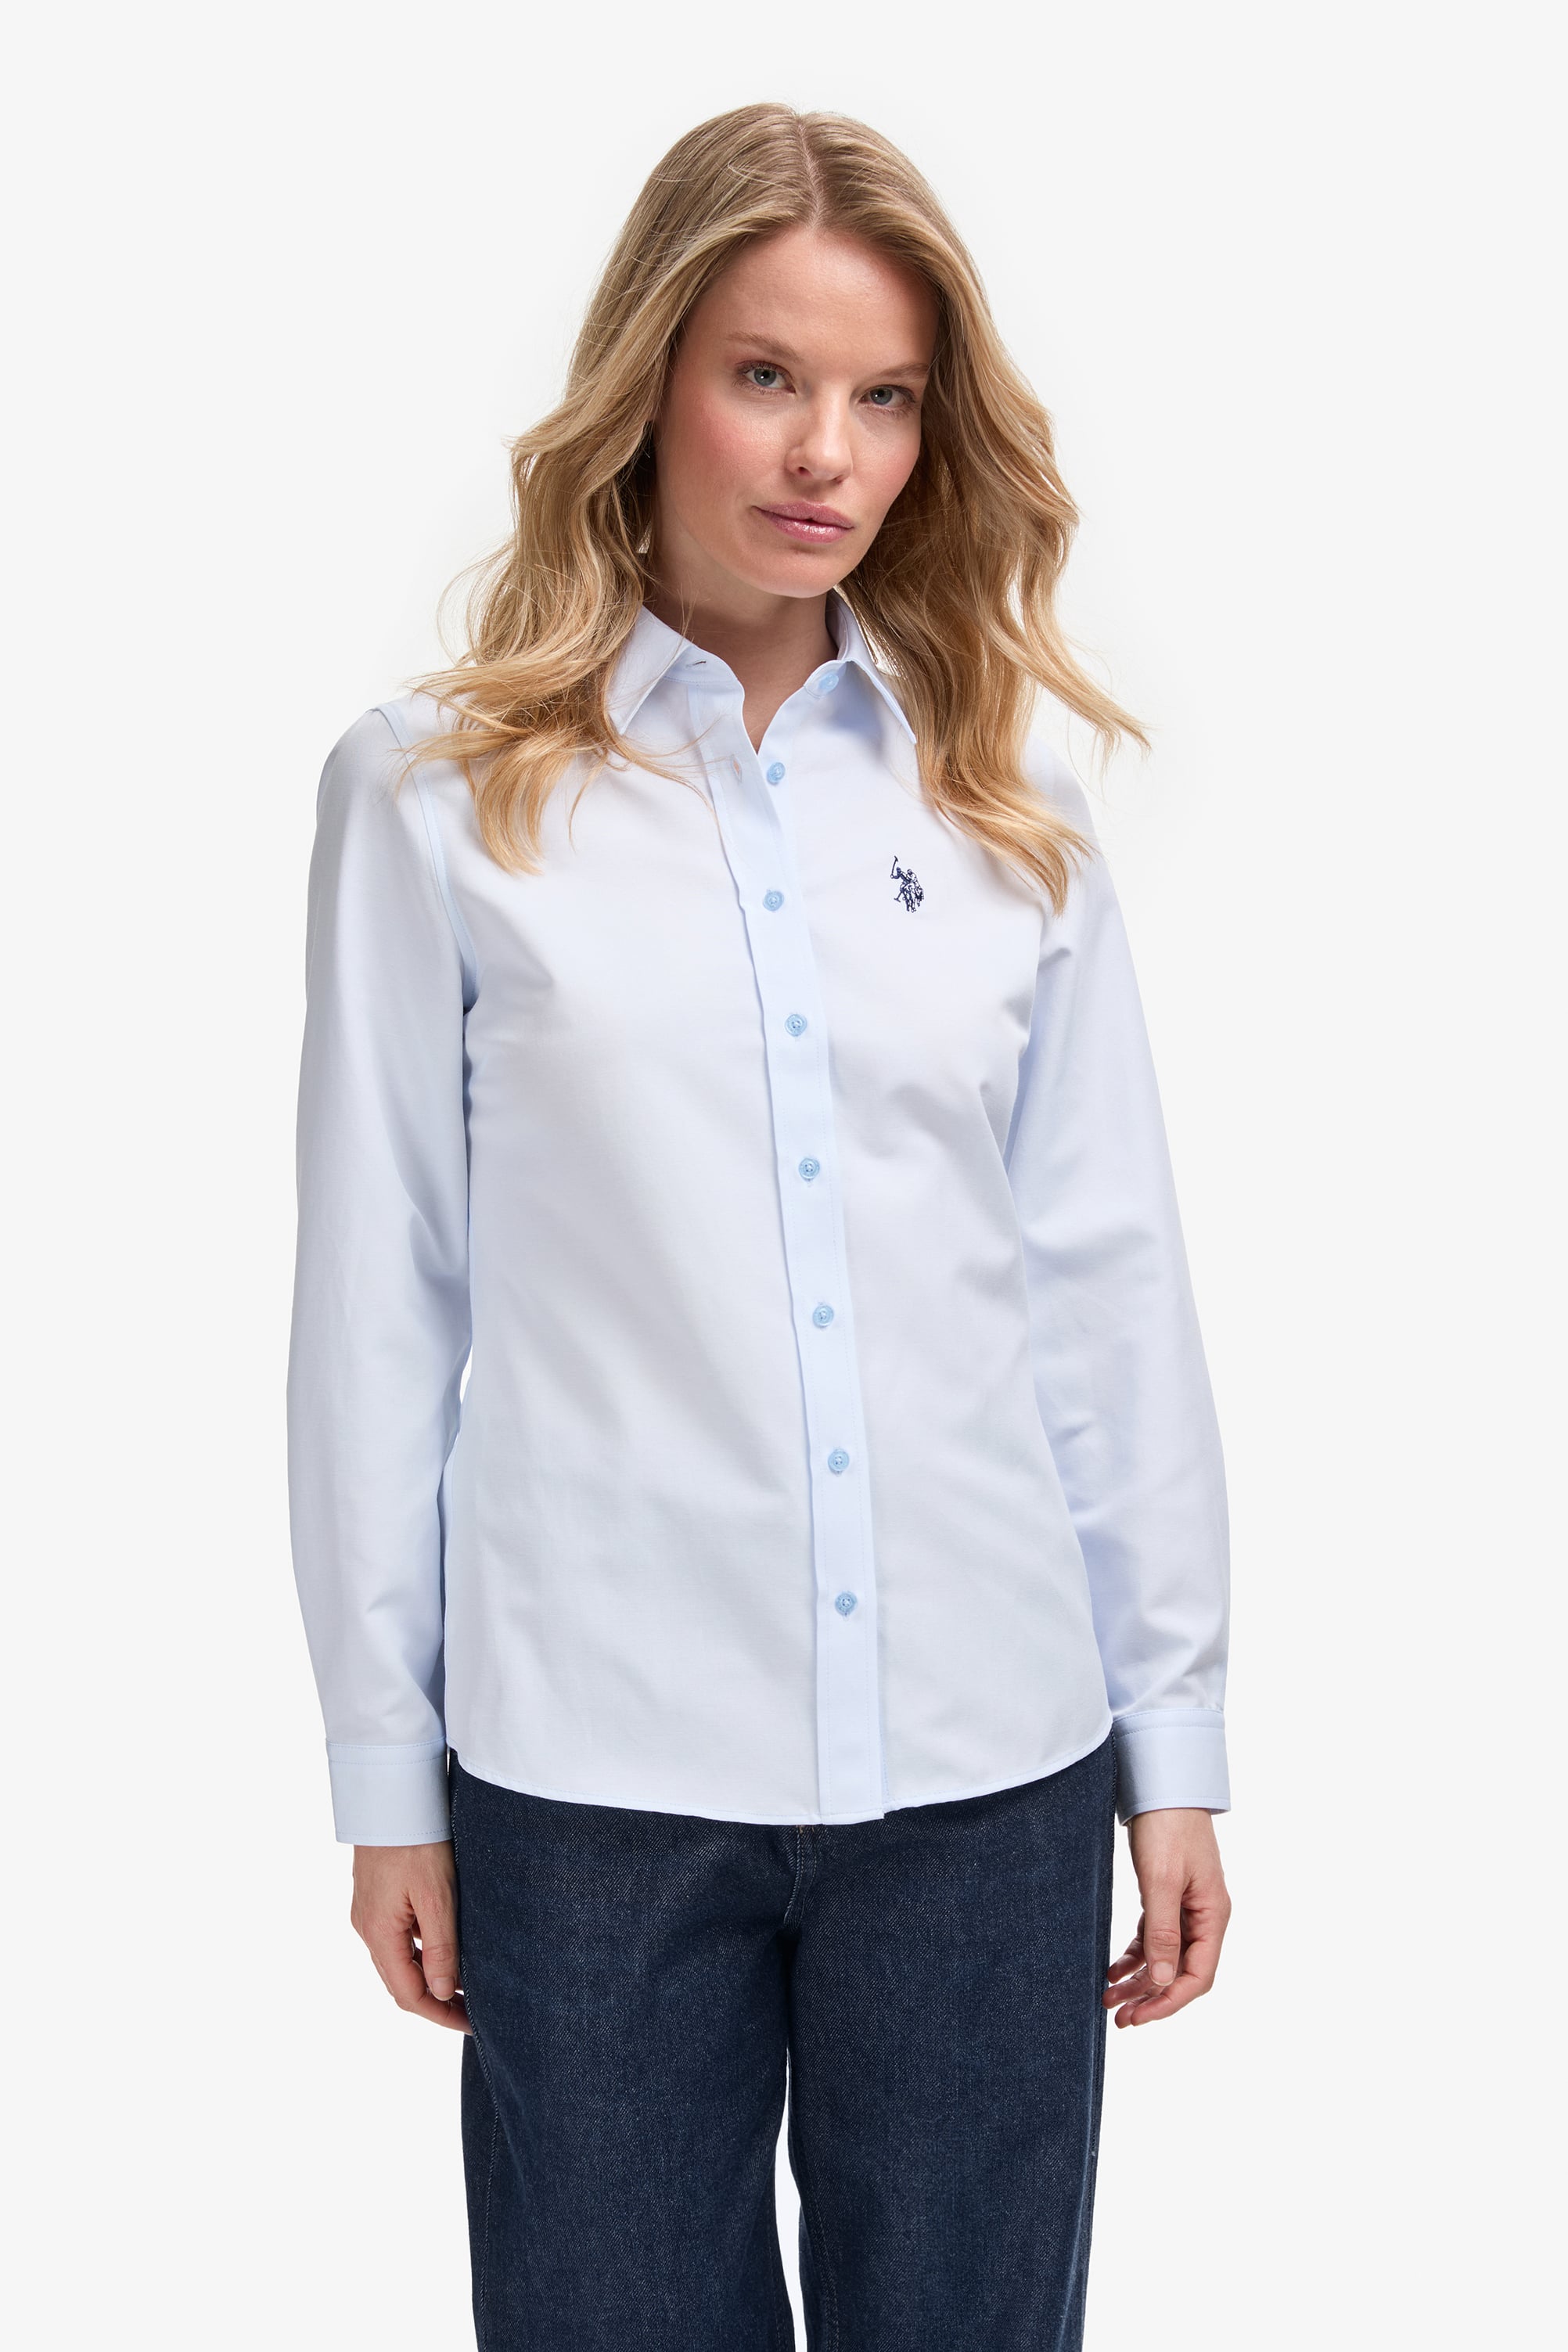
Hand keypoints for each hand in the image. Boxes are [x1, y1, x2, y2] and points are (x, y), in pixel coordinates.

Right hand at [350, 1840, 471, 2032]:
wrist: (392, 1795)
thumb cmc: (416, 1840)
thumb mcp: (436, 1896)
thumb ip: (439, 1948)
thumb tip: (440, 1993)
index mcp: (379, 1934)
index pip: (408, 1995)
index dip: (440, 2015)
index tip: (472, 2024)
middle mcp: (367, 1928)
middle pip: (400, 1982)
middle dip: (436, 2002)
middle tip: (473, 2011)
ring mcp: (369, 1912)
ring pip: (399, 1960)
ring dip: (429, 1977)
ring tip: (466, 1985)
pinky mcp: (376, 1896)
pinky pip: (398, 1938)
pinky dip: (421, 1952)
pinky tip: (446, 1948)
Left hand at [1104, 1807, 1229, 2028]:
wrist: (1162, 1785)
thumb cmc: (1168, 1827)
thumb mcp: (1162, 1881)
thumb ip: (1162, 1932)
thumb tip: (1160, 1981)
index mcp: (1213, 1916)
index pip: (1197, 1976)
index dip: (1168, 2001)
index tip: (1139, 2017)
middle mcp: (1204, 1917)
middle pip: (1181, 1972)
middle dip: (1151, 1998)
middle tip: (1119, 2018)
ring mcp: (1187, 1907)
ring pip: (1164, 1957)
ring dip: (1139, 1981)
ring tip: (1109, 2000)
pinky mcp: (1168, 1896)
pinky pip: (1153, 1937)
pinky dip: (1135, 1956)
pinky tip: (1114, 1970)